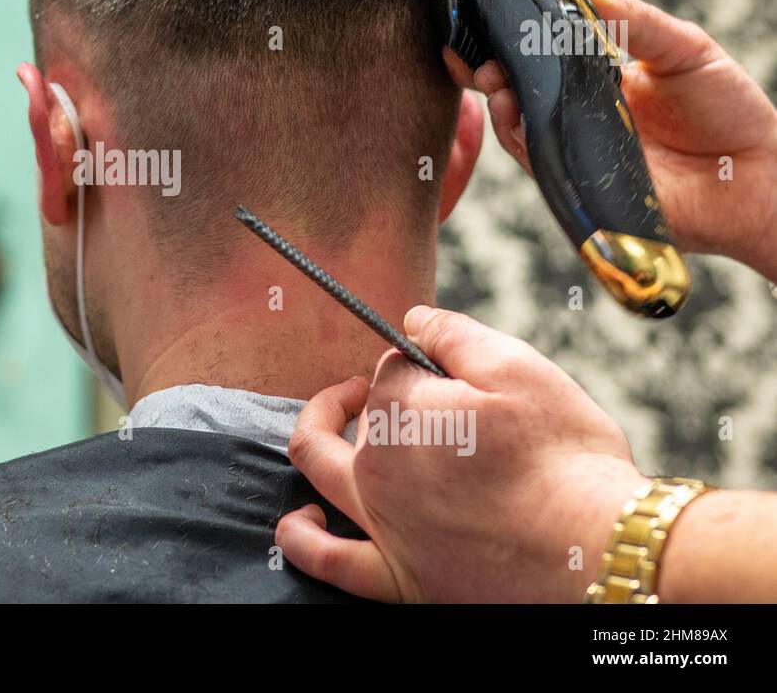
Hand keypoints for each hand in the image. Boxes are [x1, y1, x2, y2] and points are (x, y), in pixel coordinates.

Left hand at [276, 307, 648, 602]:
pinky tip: (299, 521)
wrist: (598, 550)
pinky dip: (301, 538)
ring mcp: (382, 523)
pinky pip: (327, 560)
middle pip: (356, 414)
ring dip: (316, 438)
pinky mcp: (399, 576)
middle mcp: (378, 464)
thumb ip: (454, 334)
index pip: (392, 369)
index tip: (452, 370)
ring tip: (328, 426)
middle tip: (391, 390)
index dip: (421, 363)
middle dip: (366, 392)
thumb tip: (413, 318)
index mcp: (401, 408)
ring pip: (320, 471)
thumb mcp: (519, 368)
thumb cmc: (566, 458)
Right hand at [444, 0, 776, 278]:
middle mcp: (582, 119)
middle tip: (479, 54)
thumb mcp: (684, 49)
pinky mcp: (583, 188)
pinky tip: (515, 116)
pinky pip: (541, 165)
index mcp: (599, 84)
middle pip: (520, 96)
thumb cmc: (731, 113)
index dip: (512, 43)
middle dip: (490, 73)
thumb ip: (635, 20)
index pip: (545, 60)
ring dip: (500, 105)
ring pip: (521, 131)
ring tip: (493, 79)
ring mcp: (579, 154)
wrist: (759, 178)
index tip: (489, 20)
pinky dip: (522, 141)